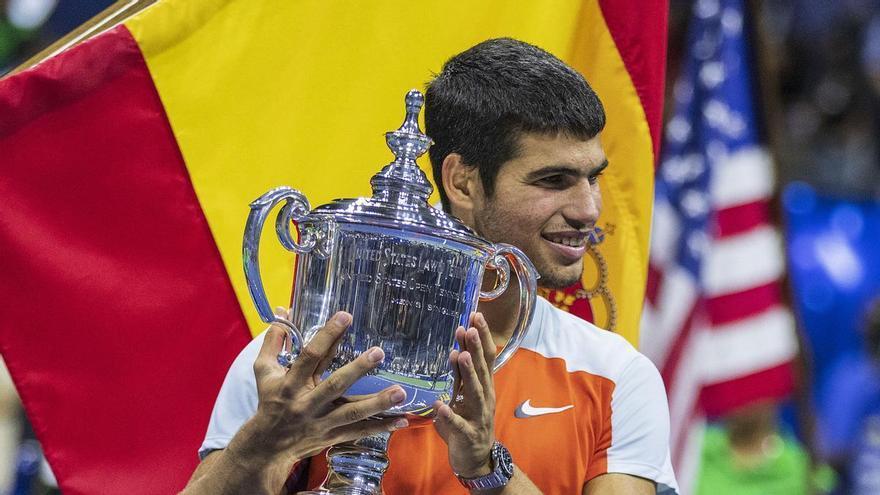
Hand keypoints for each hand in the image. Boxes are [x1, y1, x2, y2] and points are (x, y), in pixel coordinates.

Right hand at [230, 310, 408, 464]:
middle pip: (335, 385)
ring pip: (352, 413)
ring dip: (377, 403)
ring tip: (401, 392)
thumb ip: (273, 342)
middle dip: (358, 369)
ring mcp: (322, 422)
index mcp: (291, 384)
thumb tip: (283, 312)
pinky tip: (401, 419)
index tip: (345, 316)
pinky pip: (359, 431)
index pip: (310, 356)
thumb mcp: (264, 371)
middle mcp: (307, 403)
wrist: (268, 446)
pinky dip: (381, 427)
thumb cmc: (270, 402)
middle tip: (379, 352)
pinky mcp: (333, 436)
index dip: (327, 335)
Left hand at [432, 312, 496, 477]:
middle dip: (476, 348)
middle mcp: (485, 398)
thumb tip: (457, 348)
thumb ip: (460, 375)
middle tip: (469, 328)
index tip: (475, 315)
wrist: (476, 459)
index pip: (486, 357)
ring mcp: (478, 417)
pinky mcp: (468, 435)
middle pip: (482, 369)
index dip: (481, 337)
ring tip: (462, 356)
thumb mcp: (463, 395)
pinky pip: (458, 425)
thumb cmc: (467, 422)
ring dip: (468, 374)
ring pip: (475, 393)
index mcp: (484, 386)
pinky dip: (450, 415)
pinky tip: (441, 406)